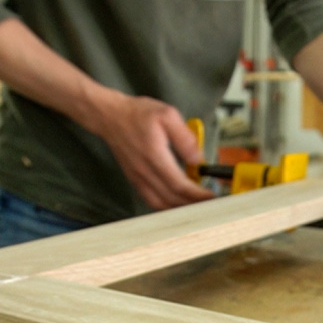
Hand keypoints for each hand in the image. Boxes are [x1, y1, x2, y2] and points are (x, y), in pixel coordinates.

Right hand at [92, 94, 214, 210]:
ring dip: (180, 209)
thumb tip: (198, 160)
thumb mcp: (167, 115)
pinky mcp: (134, 180)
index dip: (198, 195)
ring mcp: (137, 178)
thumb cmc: (138, 113)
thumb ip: (185, 138)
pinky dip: (167, 206)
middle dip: (193, 205)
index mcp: (154, 156)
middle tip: (211, 204)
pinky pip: (152, 201)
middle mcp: (144, 172)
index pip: (179, 185)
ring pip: (161, 204)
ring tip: (198, 205)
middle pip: (172, 199)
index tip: (213, 197)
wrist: (109, 116)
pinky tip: (178, 203)